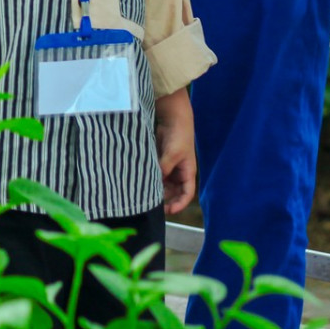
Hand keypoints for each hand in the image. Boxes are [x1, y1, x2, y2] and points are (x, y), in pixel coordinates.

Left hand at [156, 90, 196, 213]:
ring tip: (145, 195)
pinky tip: (141, 183)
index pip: (187, 194)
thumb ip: (164, 168)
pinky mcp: (160, 161)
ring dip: (156, 189)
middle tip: (152, 205)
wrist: (173, 117)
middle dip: (165, 199)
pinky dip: (150, 179)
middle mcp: (179, 172)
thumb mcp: (173, 153)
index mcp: (188, 172)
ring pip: (163, 184)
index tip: (169, 211)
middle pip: (173, 192)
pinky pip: (155, 174)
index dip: (179, 204)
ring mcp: (169, 167)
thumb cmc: (178, 135)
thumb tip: (154, 181)